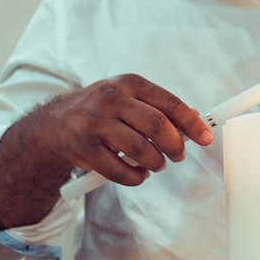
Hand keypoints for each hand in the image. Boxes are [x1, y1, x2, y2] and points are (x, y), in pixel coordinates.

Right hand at [13, 74, 211, 185]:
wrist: (54, 124)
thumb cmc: (101, 110)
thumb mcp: (128, 96)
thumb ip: (158, 106)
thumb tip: (195, 118)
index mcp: (128, 83)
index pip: (169, 103)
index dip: (192, 122)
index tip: (206, 138)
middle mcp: (111, 99)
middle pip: (157, 126)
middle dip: (175, 146)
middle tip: (179, 155)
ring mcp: (96, 124)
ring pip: (140, 150)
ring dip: (156, 162)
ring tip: (158, 164)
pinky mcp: (85, 149)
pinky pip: (120, 170)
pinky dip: (136, 177)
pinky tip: (140, 174)